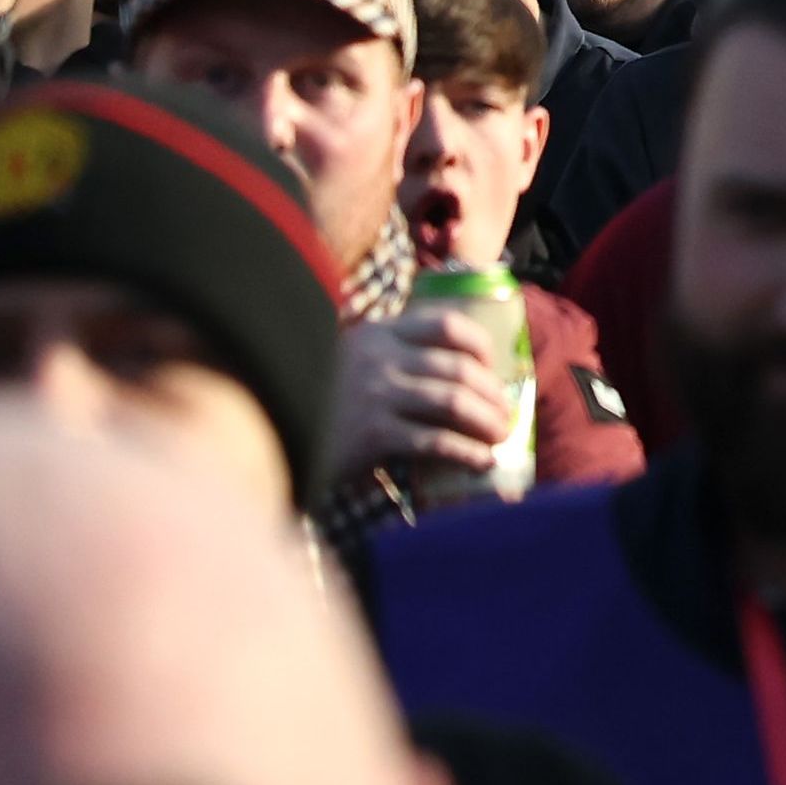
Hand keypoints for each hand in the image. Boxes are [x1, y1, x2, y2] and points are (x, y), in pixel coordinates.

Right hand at [333, 307, 513, 477]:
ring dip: (486, 421)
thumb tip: (465, 377)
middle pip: (458, 369)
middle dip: (492, 393)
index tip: (492, 368)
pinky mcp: (373, 434)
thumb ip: (395, 356)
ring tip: (500, 435)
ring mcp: (376, 394)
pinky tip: (481, 461)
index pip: (446, 323)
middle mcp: (379, 358)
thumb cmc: (327, 402)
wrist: (280, 437)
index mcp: (379, 333)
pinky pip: (435, 441)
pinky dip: (466, 452)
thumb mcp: (356, 362)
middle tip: (505, 412)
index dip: (480, 344)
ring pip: (452, 403)